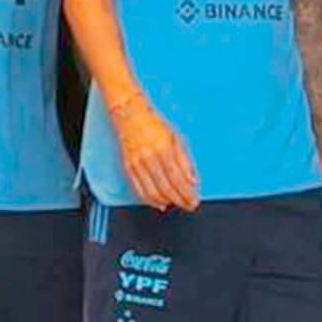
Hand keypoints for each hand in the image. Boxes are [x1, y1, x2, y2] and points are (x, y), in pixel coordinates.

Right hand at [112, 97, 199, 211]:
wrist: (129, 115)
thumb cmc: (153, 124)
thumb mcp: (176, 137)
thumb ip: (185, 161)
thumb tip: (193, 180)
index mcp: (164, 149)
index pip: (178, 179)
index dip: (187, 193)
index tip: (194, 200)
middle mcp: (149, 158)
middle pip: (167, 188)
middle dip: (180, 200)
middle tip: (189, 205)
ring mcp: (137, 164)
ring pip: (153, 192)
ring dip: (167, 201)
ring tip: (176, 203)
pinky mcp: (128, 168)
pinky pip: (139, 190)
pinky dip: (150, 200)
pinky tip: (159, 203)